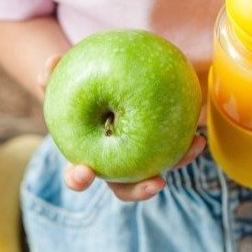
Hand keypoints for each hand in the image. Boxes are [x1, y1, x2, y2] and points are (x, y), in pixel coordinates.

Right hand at [39, 55, 205, 200]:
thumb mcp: (60, 86)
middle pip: (126, 186)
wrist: (98, 94)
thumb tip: (52, 61)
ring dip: (179, 160)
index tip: (84, 173)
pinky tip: (199, 128)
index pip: (79, 175)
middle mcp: (113, 165)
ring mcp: (137, 157)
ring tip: (195, 145)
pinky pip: (173, 145)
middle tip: (157, 183)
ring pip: (158, 167)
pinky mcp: (158, 144)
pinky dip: (187, 139)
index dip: (79, 178)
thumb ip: (51, 77)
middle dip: (139, 190)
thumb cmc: (76, 95)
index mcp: (86, 158)